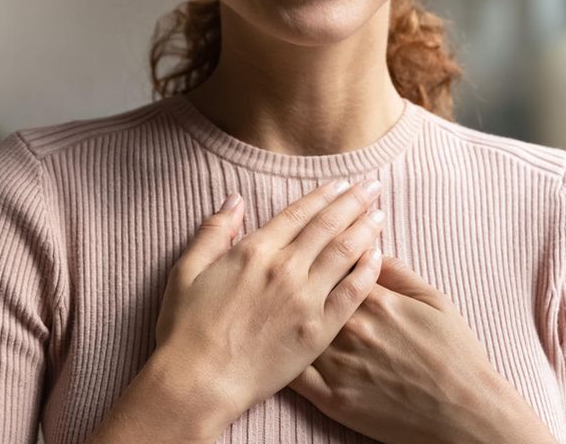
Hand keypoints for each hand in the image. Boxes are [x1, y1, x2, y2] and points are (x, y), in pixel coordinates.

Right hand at [151, 179, 387, 424]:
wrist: (197, 383)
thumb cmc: (185, 331)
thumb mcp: (186, 271)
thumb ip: (213, 231)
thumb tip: (235, 200)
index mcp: (254, 251)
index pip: (299, 213)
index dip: (323, 195)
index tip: (341, 183)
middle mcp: (285, 269)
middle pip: (328, 225)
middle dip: (354, 201)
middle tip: (373, 186)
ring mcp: (305, 300)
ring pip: (345, 253)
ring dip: (365, 229)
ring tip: (380, 213)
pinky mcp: (318, 331)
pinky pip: (352, 294)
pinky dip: (368, 271)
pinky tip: (378, 257)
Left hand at [287, 256, 553, 443]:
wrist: (463, 412)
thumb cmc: (455, 355)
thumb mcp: (435, 301)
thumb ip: (399, 273)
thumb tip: (370, 250)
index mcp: (375, 299)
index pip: (333, 261)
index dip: (319, 248)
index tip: (311, 240)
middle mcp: (350, 328)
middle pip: (307, 291)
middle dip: (294, 275)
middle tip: (283, 267)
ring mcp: (338, 364)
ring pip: (294, 329)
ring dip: (281, 312)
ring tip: (271, 301)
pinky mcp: (331, 398)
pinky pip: (294, 373)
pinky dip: (280, 356)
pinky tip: (272, 345)